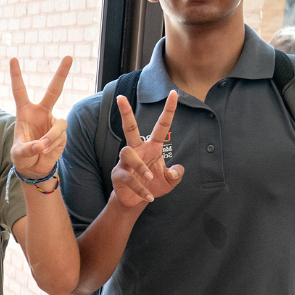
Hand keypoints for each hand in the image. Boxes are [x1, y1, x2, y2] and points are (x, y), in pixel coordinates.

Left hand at [9, 57, 71, 179]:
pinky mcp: (62, 133)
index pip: (20, 90)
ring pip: (59, 124)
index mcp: (25, 112)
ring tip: (41, 149)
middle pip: (54, 90)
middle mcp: (41, 113)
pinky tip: (46, 151)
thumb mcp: (18, 153)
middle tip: (69, 56)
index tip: (13, 59)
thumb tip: (40, 145)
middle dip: (62, 74)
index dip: (16, 75)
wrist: (35, 168)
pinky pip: (61, 136)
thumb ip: (27, 149)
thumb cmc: (22, 156)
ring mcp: (53, 122)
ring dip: (50, 137)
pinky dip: (53, 144)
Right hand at [109, 91, 183, 206]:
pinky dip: (140, 188)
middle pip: (129, 128)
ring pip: (128, 154)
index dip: (168, 110)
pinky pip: (127, 177)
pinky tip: (149, 197)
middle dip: (125, 113)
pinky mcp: (118, 174)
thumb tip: (176, 170)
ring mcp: (125, 162)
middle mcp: (137, 150)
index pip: (161, 126)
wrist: (136, 201)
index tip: (174, 93)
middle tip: (121, 97)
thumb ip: (176, 174)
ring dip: (140, 167)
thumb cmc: (153, 186)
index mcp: (152, 147)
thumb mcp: (170, 181)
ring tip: (150, 180)